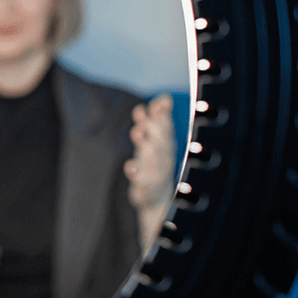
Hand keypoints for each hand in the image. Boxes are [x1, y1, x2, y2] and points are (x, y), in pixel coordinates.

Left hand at [124, 94, 175, 209]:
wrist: (158, 199)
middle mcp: (163, 158)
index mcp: (166, 146)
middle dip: (155, 127)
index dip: (163, 113)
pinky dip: (135, 172)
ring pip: (153, 158)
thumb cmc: (155, 164)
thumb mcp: (157, 141)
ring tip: (138, 132)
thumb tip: (164, 98)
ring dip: (146, 144)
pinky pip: (141, 180)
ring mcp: (154, 173)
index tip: (160, 101)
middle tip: (145, 117)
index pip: (167, 127)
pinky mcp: (144, 187)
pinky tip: (130, 166)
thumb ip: (156, 119)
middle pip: (162, 140)